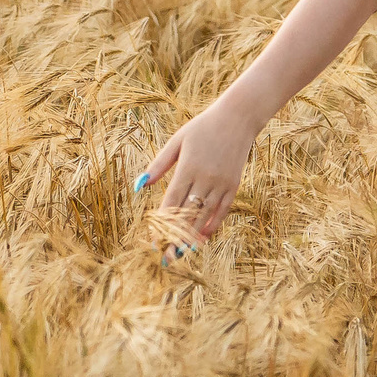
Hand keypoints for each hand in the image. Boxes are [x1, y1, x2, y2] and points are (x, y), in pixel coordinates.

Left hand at [136, 104, 257, 254]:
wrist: (238, 118)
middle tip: (166, 258)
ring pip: (205, 216)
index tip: (154, 242)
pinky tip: (203, 238)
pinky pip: (222, 210)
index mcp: (188, 167)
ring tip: (182, 254)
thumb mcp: (177, 141)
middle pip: (187, 214)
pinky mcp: (233, 185)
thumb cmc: (202, 128)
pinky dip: (212, 226)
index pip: (171, 202)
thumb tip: (139, 186)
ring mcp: (221, 183)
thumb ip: (159, 164)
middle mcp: (205, 178)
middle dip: (175, 237)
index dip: (161, 225)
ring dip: (192, 237)